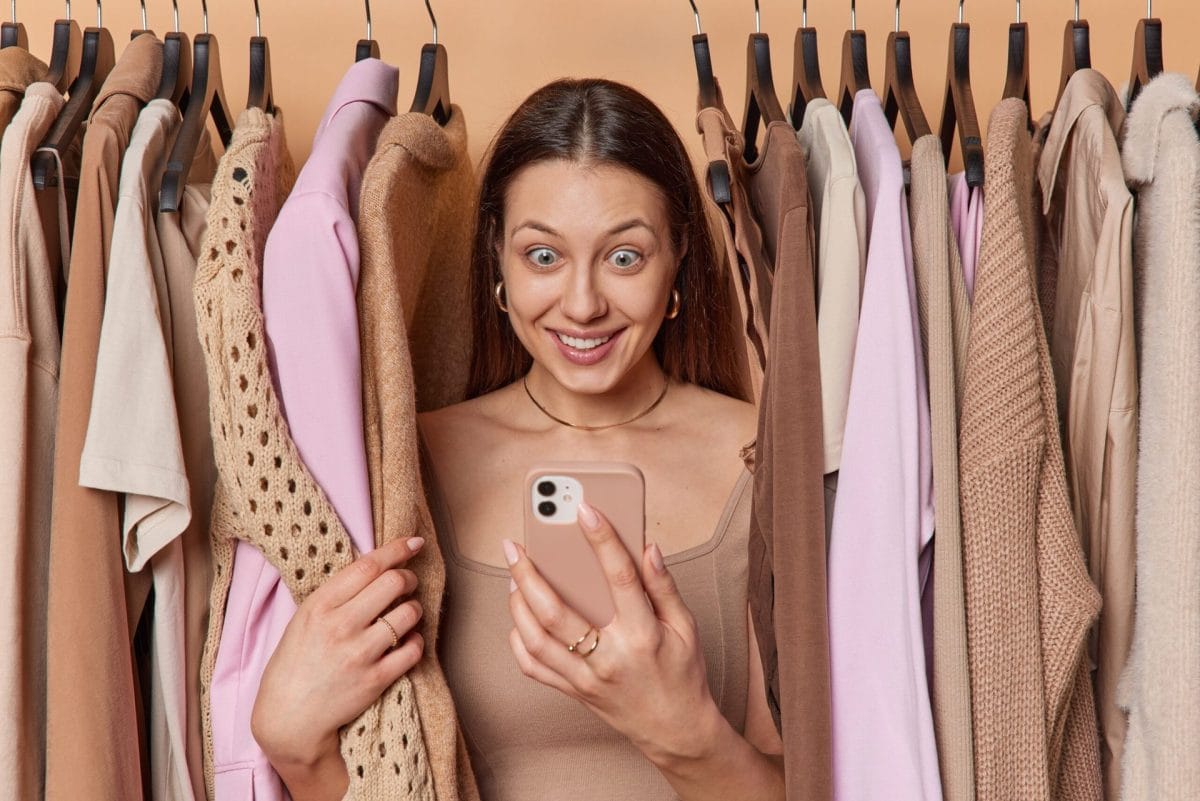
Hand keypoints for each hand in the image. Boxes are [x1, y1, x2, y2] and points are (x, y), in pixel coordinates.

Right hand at [252, 536, 426, 768]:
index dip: (396, 550)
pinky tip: (407, 641)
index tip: (413, 542)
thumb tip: (374, 566)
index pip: (367, 566)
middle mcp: (340, 626)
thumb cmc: (295, 663)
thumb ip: (336, 595)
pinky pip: (414, 649)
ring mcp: (359, 653)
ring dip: (414, 609)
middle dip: (408, 578)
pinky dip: (416, 641)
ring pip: (409, 613)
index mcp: (319, 605)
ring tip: (406, 613)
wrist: (287, 718)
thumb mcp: (304, 619)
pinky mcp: (375, 679)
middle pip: (393, 583)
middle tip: (408, 582)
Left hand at [503, 503, 721, 765]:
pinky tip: (518, 618)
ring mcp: (587, 678)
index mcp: (643, 635)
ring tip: (513, 577)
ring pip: (536, 640)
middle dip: (529, 574)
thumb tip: (648, 548)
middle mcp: (610, 657)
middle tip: (515, 546)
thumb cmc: (683, 676)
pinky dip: (519, 641)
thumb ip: (665, 587)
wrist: (677, 733)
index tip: (585, 509)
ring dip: (517, 604)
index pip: (620, 578)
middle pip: (557, 611)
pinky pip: (534, 667)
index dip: (603, 540)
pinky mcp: (575, 692)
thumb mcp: (686, 628)